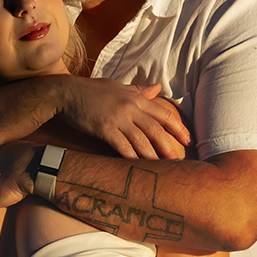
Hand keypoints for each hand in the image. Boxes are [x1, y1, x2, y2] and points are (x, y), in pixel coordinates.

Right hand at [56, 79, 190, 159]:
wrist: (68, 92)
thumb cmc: (93, 90)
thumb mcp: (119, 86)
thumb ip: (139, 90)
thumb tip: (157, 87)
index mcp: (136, 98)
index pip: (163, 114)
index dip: (178, 128)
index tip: (188, 140)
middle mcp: (130, 108)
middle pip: (156, 130)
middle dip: (169, 147)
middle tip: (179, 161)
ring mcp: (118, 119)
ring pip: (142, 141)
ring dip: (153, 156)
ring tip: (163, 169)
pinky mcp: (104, 129)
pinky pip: (122, 146)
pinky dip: (132, 158)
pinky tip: (139, 168)